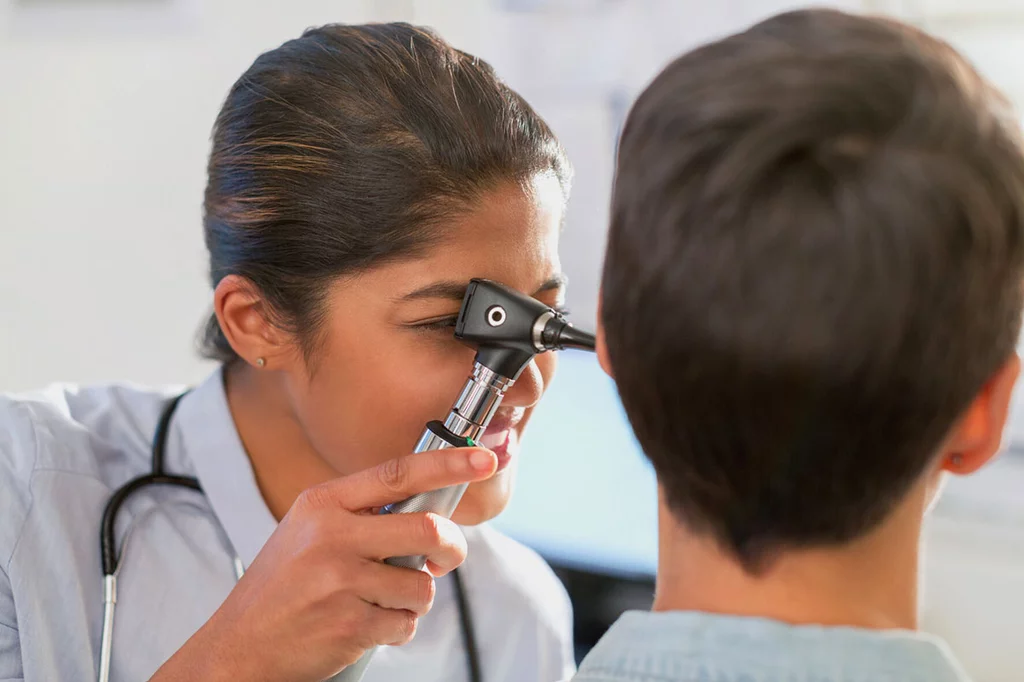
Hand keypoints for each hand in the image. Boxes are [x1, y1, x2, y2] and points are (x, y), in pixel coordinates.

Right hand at [150, 447, 497, 681]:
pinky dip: (397, 628)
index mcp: (324, 503)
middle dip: (450, 549)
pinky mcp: (349, 624)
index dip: (448, 464)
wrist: (238, 646)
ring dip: (413, 599)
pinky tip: (364, 624)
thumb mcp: (308, 530)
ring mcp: (340, 581)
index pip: (398, 473)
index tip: (483, 459)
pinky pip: (405, 624)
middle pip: (426, 529)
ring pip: (421, 584)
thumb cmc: (282, 586)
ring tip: (379, 600)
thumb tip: (430, 508)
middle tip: (444, 558)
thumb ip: (361, 513)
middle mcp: (331, 536)